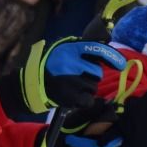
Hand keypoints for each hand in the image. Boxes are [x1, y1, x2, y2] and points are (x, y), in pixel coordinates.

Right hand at [0, 38, 126, 117]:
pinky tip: (70, 97)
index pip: (97, 49)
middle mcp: (70, 62)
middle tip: (74, 78)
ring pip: (92, 86)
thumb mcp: (58, 51)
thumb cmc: (44, 68)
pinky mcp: (69, 95)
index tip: (120, 65)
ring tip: (68, 87)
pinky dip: (81, 100)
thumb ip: (78, 49)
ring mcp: (70, 79)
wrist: (25, 86)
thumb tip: (105, 46)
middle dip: (90, 76)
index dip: (112, 57)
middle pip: (96, 71)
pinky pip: (88, 99)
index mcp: (68, 48)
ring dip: (85, 88)